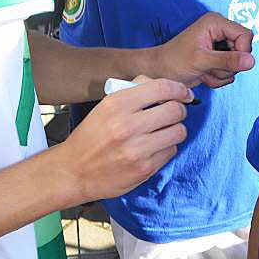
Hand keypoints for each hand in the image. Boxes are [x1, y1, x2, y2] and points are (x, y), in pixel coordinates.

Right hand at [58, 76, 191, 204]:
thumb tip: (165, 87)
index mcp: (116, 104)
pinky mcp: (145, 168)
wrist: (74, 171)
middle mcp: (127, 125)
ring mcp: (137, 149)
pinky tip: (153, 148)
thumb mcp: (105, 106)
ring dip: (175, 130)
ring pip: (179, 132)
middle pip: (175, 110)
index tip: (184, 94)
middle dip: (179, 110)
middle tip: (174, 114)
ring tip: (164, 131)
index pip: (162, 88)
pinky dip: (166, 148)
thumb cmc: (91, 137)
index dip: (179, 89)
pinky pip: (171, 151)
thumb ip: (133, 92)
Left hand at [153, 13, 254, 88]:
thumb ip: (227, 60)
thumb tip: (251, 61)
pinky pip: (231, 71)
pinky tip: (205, 75)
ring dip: (222, 73)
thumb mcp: (201, 61)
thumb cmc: (174, 62)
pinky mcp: (218, 57)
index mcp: (216, 22)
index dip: (242, 52)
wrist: (160, 73)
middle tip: (209, 68)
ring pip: (238, 63)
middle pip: (244, 50)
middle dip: (229, 65)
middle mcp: (220, 30)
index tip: (227, 64)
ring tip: (204, 71)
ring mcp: (220, 45)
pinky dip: (219, 77)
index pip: (246, 35)